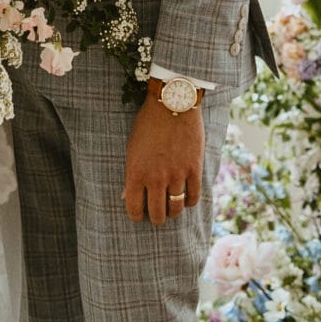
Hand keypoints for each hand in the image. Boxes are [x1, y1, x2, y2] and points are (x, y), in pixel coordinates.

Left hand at [123, 91, 204, 226]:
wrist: (172, 103)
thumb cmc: (148, 123)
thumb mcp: (132, 147)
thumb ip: (131, 173)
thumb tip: (126, 196)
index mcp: (135, 172)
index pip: (134, 208)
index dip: (136, 216)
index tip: (139, 215)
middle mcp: (155, 178)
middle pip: (157, 214)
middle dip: (156, 218)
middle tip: (157, 216)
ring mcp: (176, 175)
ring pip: (176, 209)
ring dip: (173, 212)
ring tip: (171, 209)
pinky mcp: (194, 169)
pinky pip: (193, 197)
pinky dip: (188, 202)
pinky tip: (185, 198)